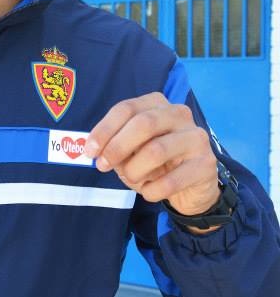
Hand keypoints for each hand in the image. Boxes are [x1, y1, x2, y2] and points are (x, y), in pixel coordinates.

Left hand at [84, 93, 219, 216]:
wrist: (192, 187)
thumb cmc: (156, 163)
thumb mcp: (132, 151)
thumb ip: (116, 146)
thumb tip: (96, 152)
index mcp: (157, 104)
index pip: (126, 108)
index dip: (104, 129)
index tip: (90, 151)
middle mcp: (179, 114)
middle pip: (143, 123)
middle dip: (117, 147)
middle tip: (103, 166)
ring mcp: (195, 138)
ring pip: (156, 150)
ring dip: (134, 170)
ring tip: (131, 179)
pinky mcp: (206, 164)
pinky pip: (171, 180)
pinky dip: (152, 190)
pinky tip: (149, 192)